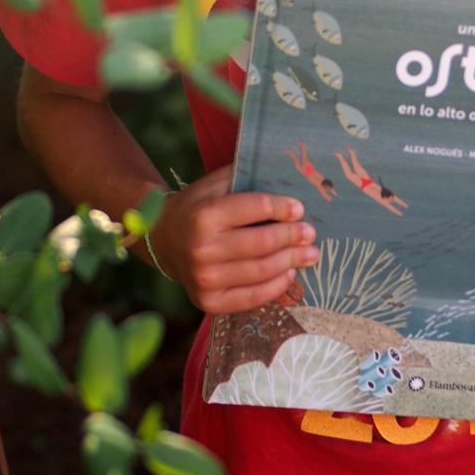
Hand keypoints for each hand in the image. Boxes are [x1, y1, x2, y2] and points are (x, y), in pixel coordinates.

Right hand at [146, 164, 318, 312]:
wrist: (164, 239)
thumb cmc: (198, 207)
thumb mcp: (215, 185)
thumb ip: (246, 177)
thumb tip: (289, 173)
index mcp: (204, 215)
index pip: (257, 208)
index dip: (283, 208)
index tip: (299, 209)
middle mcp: (202, 249)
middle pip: (264, 243)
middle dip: (293, 237)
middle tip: (310, 233)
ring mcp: (205, 279)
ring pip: (262, 271)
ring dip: (292, 261)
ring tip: (310, 254)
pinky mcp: (209, 301)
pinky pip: (253, 297)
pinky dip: (277, 286)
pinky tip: (290, 274)